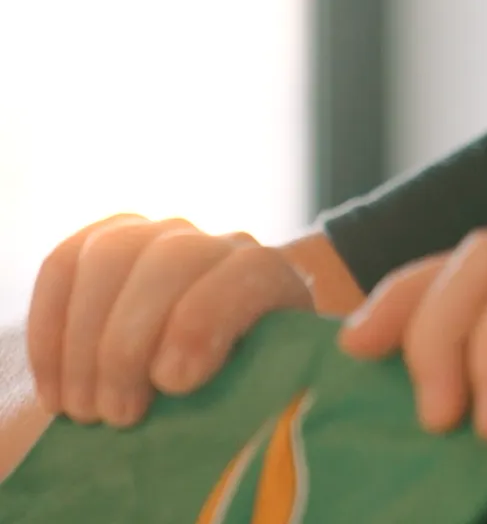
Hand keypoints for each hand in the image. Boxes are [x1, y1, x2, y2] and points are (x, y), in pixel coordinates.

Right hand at [27, 216, 312, 428]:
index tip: (173, 382)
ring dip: (85, 341)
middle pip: (173, 260)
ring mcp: (156, 237)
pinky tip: (56, 392)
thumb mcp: (252, 399)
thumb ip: (245, 393)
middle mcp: (216, 245)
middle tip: (119, 415)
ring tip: (84, 411)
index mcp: (271, 279)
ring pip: (112, 255)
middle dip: (131, 342)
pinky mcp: (101, 243)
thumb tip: (222, 409)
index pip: (250, 272)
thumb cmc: (228, 400)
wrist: (190, 384)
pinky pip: (63, 266)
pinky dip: (50, 331)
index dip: (205, 322)